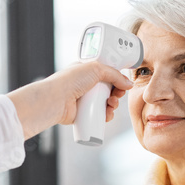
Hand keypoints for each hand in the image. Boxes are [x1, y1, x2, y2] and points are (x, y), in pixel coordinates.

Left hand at [7, 61, 133, 139]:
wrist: (56, 99)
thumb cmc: (71, 80)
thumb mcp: (96, 68)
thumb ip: (115, 74)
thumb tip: (128, 84)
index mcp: (87, 71)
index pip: (107, 74)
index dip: (117, 79)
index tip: (123, 83)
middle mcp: (86, 85)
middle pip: (109, 89)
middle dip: (117, 93)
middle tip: (118, 95)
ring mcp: (85, 100)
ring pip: (106, 103)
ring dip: (114, 104)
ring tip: (111, 104)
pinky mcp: (84, 113)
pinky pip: (100, 115)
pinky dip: (107, 115)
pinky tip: (108, 114)